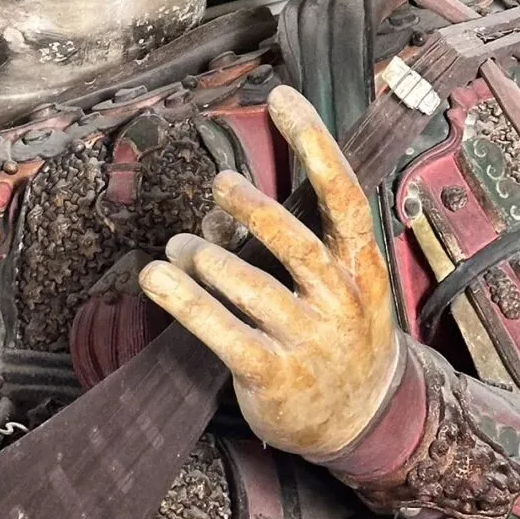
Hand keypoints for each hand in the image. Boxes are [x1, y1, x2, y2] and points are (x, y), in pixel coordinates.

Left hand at [139, 85, 399, 458]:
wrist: (363, 421)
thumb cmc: (343, 334)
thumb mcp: (347, 281)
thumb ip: (301, 235)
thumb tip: (228, 193)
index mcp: (361, 267)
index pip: (343, 193)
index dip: (314, 142)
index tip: (282, 97)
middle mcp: (339, 300)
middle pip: (294, 240)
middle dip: (253, 207)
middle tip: (221, 183)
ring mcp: (307, 340)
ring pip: (249, 286)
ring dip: (205, 257)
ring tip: (180, 243)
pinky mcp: (272, 375)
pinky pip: (222, 331)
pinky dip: (184, 301)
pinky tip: (156, 277)